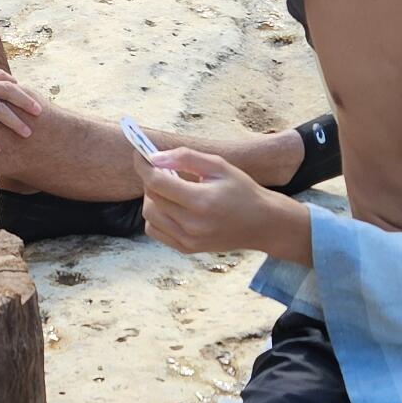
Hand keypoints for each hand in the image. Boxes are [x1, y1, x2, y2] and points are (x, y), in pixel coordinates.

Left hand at [139, 146, 286, 254]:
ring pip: (149, 216)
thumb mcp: (219, 166)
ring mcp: (188, 240)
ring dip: (152, 197)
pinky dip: (156, 215)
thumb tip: (155, 157)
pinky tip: (171, 205)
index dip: (143, 165)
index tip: (139, 153)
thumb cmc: (242, 191)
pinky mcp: (187, 248)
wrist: (262, 224)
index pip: (157, 182)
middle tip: (162, 169)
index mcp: (201, 201)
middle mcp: (192, 225)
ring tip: (169, 188)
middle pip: (151, 198)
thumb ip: (186, 157)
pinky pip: (156, 230)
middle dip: (150, 179)